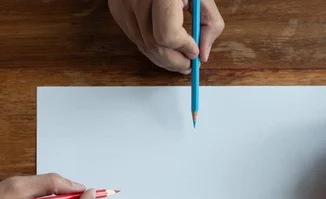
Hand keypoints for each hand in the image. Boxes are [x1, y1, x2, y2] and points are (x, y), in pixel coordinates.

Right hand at [109, 0, 223, 73]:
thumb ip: (209, 25)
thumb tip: (203, 55)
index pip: (167, 34)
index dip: (183, 47)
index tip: (195, 52)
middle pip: (155, 45)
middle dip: (175, 61)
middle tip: (189, 66)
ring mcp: (124, 6)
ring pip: (144, 46)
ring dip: (164, 59)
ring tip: (179, 61)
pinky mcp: (117, 10)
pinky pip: (136, 39)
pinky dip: (152, 48)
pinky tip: (164, 48)